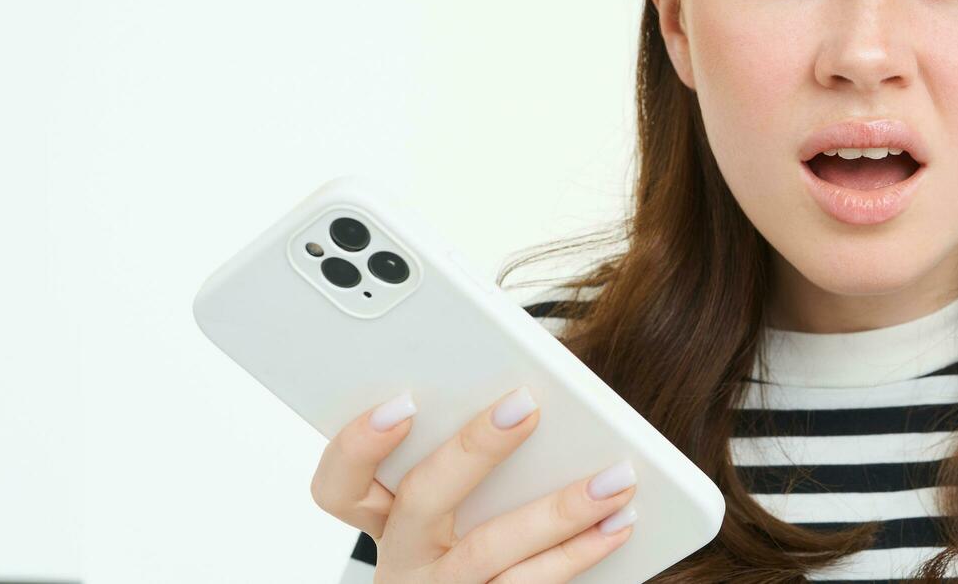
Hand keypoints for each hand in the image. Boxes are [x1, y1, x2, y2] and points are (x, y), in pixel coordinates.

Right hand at [310, 387, 642, 581]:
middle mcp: (404, 561)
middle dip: (474, 450)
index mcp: (383, 521)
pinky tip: (618, 525)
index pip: (339, 485)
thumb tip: (518, 396)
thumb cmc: (465, 547)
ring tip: (615, 478)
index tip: (402, 404)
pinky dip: (580, 554)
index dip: (359, 445)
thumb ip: (459, 462)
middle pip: (423, 502)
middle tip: (525, 406)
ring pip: (492, 552)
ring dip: (558, 511)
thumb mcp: (444, 511)